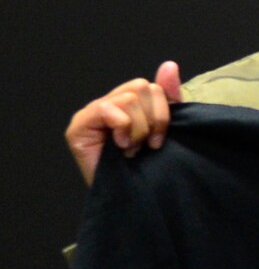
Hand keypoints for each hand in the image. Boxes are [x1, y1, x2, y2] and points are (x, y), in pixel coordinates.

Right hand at [66, 62, 183, 187]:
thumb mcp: (165, 131)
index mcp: (129, 105)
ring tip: (132, 149)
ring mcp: (92, 113)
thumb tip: (169, 65)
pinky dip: (122, 128)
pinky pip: (108, 109)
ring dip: (138, 129)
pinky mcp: (79, 125)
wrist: (133, 203)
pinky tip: (121, 147)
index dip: (163, 113)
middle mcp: (109, 105)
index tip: (159, 141)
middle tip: (145, 146)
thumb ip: (168, 98)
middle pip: (141, 87)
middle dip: (153, 121)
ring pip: (129, 98)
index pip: (152, 87)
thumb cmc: (148, 171)